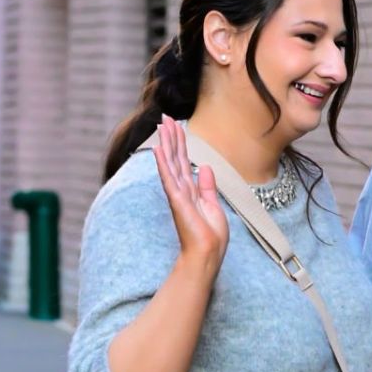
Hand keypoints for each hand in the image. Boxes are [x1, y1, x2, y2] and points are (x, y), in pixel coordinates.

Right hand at [155, 114, 228, 276]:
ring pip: (171, 163)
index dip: (180, 143)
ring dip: (166, 143)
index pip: (183, 161)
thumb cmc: (210, 235)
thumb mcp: (213, 205)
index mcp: (190, 190)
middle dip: (171, 137)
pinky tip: (158, 149)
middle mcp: (181, 189)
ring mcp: (178, 194)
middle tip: (165, 117)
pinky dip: (163, 163)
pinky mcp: (178, 201)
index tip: (175, 125)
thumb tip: (204, 166)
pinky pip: (169, 178)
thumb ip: (207, 186)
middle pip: (175, 157)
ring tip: (162, 125)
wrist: (208, 254)